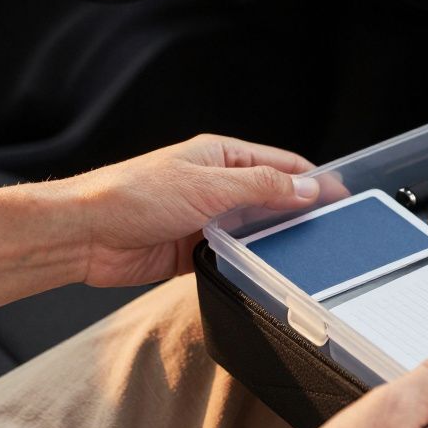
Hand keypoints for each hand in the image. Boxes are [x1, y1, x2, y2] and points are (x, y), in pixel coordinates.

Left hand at [62, 134, 320, 286]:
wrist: (84, 235)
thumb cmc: (133, 196)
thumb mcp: (207, 186)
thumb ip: (261, 188)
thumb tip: (306, 188)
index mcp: (221, 156)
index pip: (281, 164)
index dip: (313, 180)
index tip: (343, 198)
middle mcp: (216, 185)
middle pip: (271, 198)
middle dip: (299, 212)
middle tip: (333, 232)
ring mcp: (205, 218)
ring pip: (254, 229)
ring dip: (273, 240)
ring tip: (306, 255)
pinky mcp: (193, 249)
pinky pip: (233, 255)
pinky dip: (249, 261)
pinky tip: (265, 270)